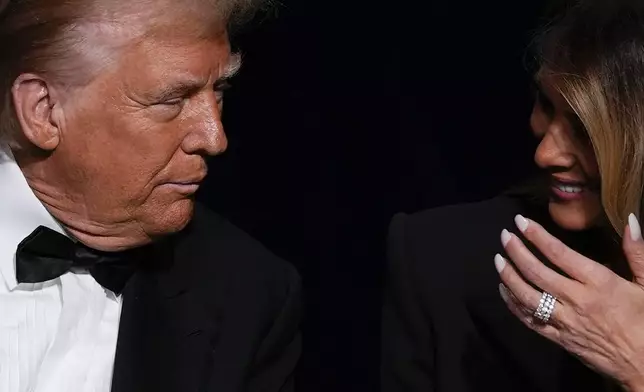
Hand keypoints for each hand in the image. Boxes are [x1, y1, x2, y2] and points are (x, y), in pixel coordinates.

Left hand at [495, 213, 643, 390]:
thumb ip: (637, 251)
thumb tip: (630, 220)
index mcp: (599, 283)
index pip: (559, 254)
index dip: (537, 236)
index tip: (521, 221)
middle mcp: (577, 300)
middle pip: (536, 272)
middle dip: (517, 251)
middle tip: (504, 235)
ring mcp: (565, 321)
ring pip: (527, 296)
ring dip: (509, 276)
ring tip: (498, 259)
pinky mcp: (558, 339)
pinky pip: (529, 320)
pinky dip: (513, 304)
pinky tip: (504, 290)